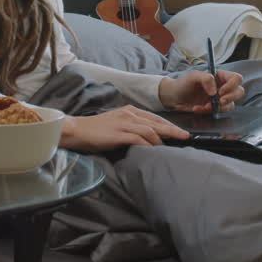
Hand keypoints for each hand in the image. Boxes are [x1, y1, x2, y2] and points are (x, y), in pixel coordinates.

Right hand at [61, 106, 190, 152]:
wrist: (76, 130)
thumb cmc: (95, 130)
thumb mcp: (116, 124)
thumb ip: (131, 128)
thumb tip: (146, 138)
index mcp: (129, 111)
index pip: (154, 117)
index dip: (169, 125)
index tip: (180, 132)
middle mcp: (129, 114)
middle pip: (157, 122)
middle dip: (173, 130)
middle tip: (185, 137)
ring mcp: (124, 122)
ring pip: (150, 129)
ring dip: (162, 139)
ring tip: (172, 146)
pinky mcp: (119, 133)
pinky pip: (139, 138)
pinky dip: (149, 144)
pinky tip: (155, 150)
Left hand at [158, 69, 244, 113]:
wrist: (173, 98)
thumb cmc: (183, 83)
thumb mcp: (193, 76)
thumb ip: (205, 78)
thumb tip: (215, 90)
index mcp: (220, 76)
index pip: (236, 78)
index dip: (232, 85)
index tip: (220, 91)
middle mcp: (222, 87)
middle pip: (239, 91)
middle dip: (230, 98)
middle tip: (219, 101)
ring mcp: (219, 99)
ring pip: (231, 105)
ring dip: (218, 107)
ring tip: (204, 106)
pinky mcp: (214, 109)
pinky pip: (219, 112)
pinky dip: (208, 112)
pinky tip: (198, 108)